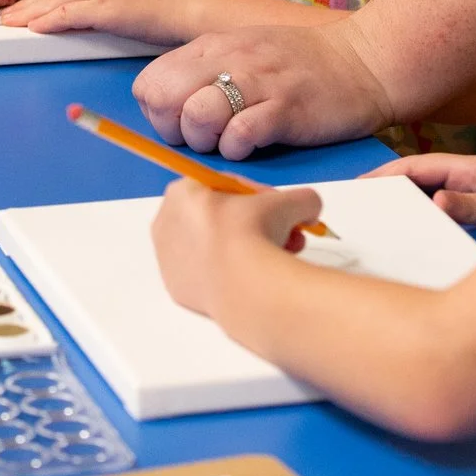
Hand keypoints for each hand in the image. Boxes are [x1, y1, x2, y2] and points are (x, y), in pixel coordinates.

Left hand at [0, 0, 203, 42]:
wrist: (195, 6)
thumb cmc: (173, 5)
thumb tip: (89, 15)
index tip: (25, 4)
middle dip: (28, 3)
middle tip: (6, 14)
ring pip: (55, 0)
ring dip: (29, 13)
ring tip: (9, 23)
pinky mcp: (107, 6)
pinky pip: (68, 14)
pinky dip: (47, 21)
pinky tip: (33, 27)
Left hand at [134, 17, 394, 159]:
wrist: (365, 61)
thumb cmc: (301, 65)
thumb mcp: (243, 53)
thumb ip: (206, 72)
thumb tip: (169, 108)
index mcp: (213, 47)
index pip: (149, 83)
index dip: (159, 113)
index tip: (183, 124)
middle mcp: (229, 59)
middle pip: (165, 99)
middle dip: (175, 130)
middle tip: (204, 138)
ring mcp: (258, 82)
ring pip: (198, 116)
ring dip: (207, 141)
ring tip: (231, 141)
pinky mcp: (286, 108)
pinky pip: (240, 135)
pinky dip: (240, 149)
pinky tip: (255, 144)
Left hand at [151, 179, 321, 317]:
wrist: (243, 286)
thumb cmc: (257, 232)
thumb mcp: (292, 202)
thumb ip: (301, 200)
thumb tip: (308, 210)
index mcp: (182, 192)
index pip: (225, 186)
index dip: (259, 196)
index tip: (279, 208)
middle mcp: (166, 222)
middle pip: (219, 217)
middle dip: (256, 224)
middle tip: (284, 233)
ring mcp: (168, 259)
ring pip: (215, 247)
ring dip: (249, 248)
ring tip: (281, 256)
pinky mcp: (176, 289)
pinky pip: (208, 273)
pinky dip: (230, 273)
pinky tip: (255, 277)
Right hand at [365, 153, 475, 229]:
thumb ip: (473, 205)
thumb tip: (437, 201)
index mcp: (467, 169)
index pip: (416, 166)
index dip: (386, 173)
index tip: (360, 185)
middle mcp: (465, 184)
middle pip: (417, 186)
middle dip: (388, 194)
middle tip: (358, 212)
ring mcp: (471, 204)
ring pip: (428, 206)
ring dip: (406, 215)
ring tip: (377, 231)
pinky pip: (443, 225)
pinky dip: (426, 232)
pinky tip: (414, 249)